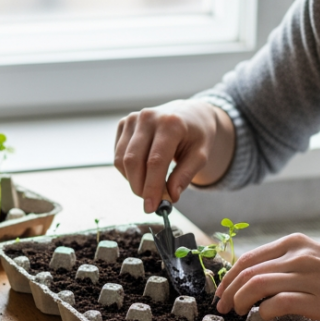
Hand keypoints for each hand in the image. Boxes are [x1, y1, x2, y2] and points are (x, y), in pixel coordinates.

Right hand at [114, 100, 233, 213]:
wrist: (189, 113)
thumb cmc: (196, 135)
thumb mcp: (201, 155)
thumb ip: (185, 175)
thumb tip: (170, 196)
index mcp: (171, 123)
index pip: (155, 161)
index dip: (151, 187)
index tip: (151, 207)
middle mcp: (148, 117)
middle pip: (133, 161)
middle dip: (139, 187)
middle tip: (150, 202)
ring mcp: (133, 119)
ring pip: (122, 160)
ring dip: (133, 180)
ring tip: (150, 185)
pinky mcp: (123, 123)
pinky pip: (118, 155)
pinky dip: (128, 170)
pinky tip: (143, 171)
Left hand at [214, 233, 319, 320]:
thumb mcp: (319, 257)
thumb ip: (291, 263)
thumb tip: (262, 279)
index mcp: (297, 243)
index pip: (249, 257)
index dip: (229, 276)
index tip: (222, 291)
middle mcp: (298, 256)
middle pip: (247, 271)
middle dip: (228, 291)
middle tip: (222, 307)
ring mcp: (307, 276)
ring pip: (256, 285)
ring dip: (240, 301)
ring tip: (237, 313)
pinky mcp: (315, 299)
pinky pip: (276, 303)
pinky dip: (262, 311)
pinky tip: (263, 318)